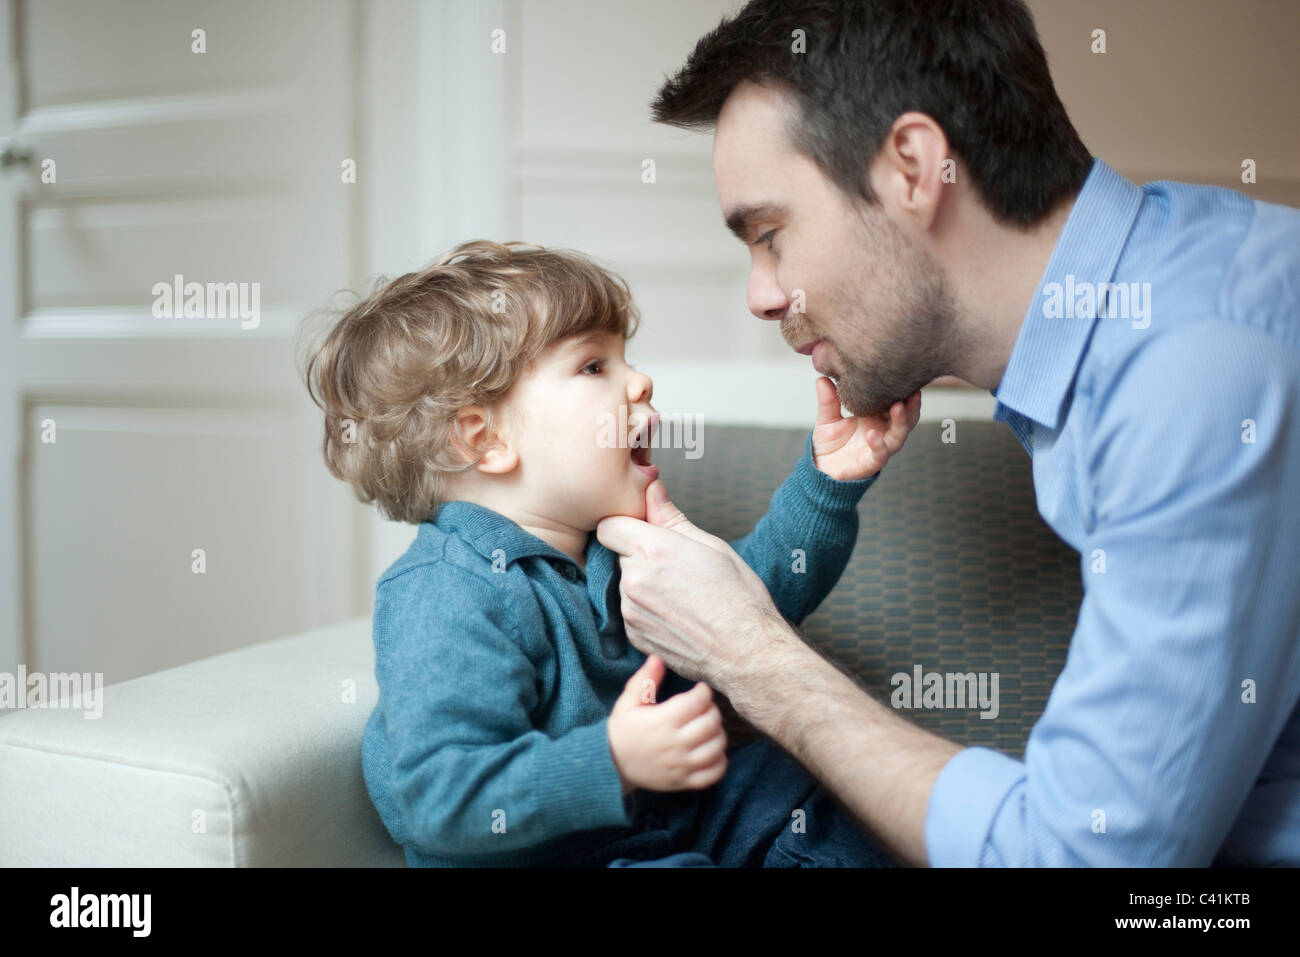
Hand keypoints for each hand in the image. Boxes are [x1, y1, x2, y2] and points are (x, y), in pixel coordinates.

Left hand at [596, 480, 788, 690]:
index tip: (642, 530)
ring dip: (642, 584)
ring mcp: (631, 611)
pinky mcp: (634, 635)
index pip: (608, 526)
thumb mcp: (712, 546)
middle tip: (674, 565)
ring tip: (680, 593)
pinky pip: (630, 611)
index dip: (625, 525)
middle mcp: (635, 580)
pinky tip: (676, 614)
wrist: (747, 653)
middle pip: (618, 555)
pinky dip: (646, 610)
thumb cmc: (738, 599)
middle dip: (639, 555)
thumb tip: (651, 490)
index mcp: (654, 550)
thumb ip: (671, 517)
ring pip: (624, 584)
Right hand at [607, 653, 726, 793]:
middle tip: (704, 708)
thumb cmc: (621, 731)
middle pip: (711, 723)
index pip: (697, 702)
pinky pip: (714, 774)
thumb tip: (658, 658)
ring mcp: (681, 765)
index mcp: (662, 721)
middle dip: (712, 710)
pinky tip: (712, 751)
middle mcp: (674, 744)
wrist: (609, 766)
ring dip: (718, 734)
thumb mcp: (627, 702)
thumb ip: (644, 680)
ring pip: (716, 747)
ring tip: (708, 728)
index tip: (700, 690)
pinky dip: (720, 761)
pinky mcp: (683, 782)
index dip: (704, 692)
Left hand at [811, 377, 920, 480]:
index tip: (904, 373)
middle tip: (913, 388)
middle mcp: (883, 431)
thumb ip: (828, 401)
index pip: (896, 401)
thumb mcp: (827, 419)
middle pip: (907, 417)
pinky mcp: (872, 463)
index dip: (902, 389)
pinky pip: (880, 454)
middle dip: (911, 403)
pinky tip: (873, 434)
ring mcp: (880, 447)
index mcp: (876, 417)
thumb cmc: (830, 444)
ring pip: (899, 434)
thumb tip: (822, 378)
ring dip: (901, 421)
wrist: (821, 470)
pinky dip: (879, 444)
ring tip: (898, 406)